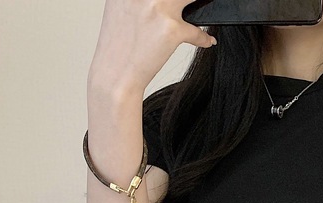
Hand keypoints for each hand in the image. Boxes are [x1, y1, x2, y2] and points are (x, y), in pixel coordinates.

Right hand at [89, 0, 216, 93]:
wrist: (116, 74)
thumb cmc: (119, 45)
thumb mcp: (123, 7)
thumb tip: (165, 0)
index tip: (177, 4)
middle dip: (183, 3)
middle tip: (186, 9)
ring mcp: (158, 7)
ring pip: (191, 1)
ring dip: (197, 8)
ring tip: (199, 14)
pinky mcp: (171, 30)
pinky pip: (196, 31)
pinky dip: (203, 38)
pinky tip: (206, 41)